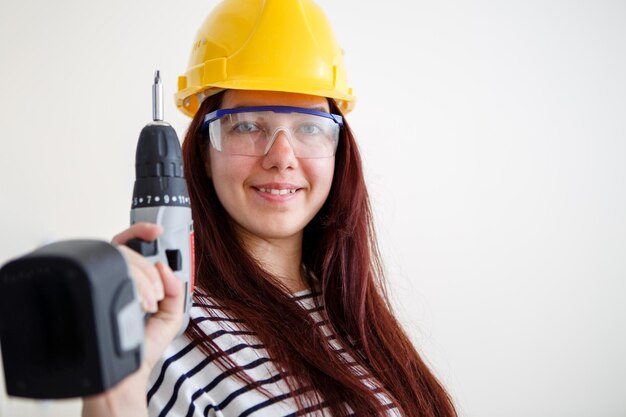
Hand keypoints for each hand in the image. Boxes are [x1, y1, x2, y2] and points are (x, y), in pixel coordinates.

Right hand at [82, 223, 184, 416]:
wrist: (125, 375)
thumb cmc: (141, 347)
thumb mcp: (170, 316)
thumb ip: (177, 290)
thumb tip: (167, 269)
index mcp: (132, 281)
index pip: (131, 246)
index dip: (141, 231)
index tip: (157, 230)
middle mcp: (115, 280)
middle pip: (129, 251)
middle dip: (150, 270)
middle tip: (158, 294)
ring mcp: (102, 286)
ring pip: (120, 260)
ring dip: (144, 281)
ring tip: (150, 305)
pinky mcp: (94, 293)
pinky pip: (110, 275)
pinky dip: (132, 286)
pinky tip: (139, 305)